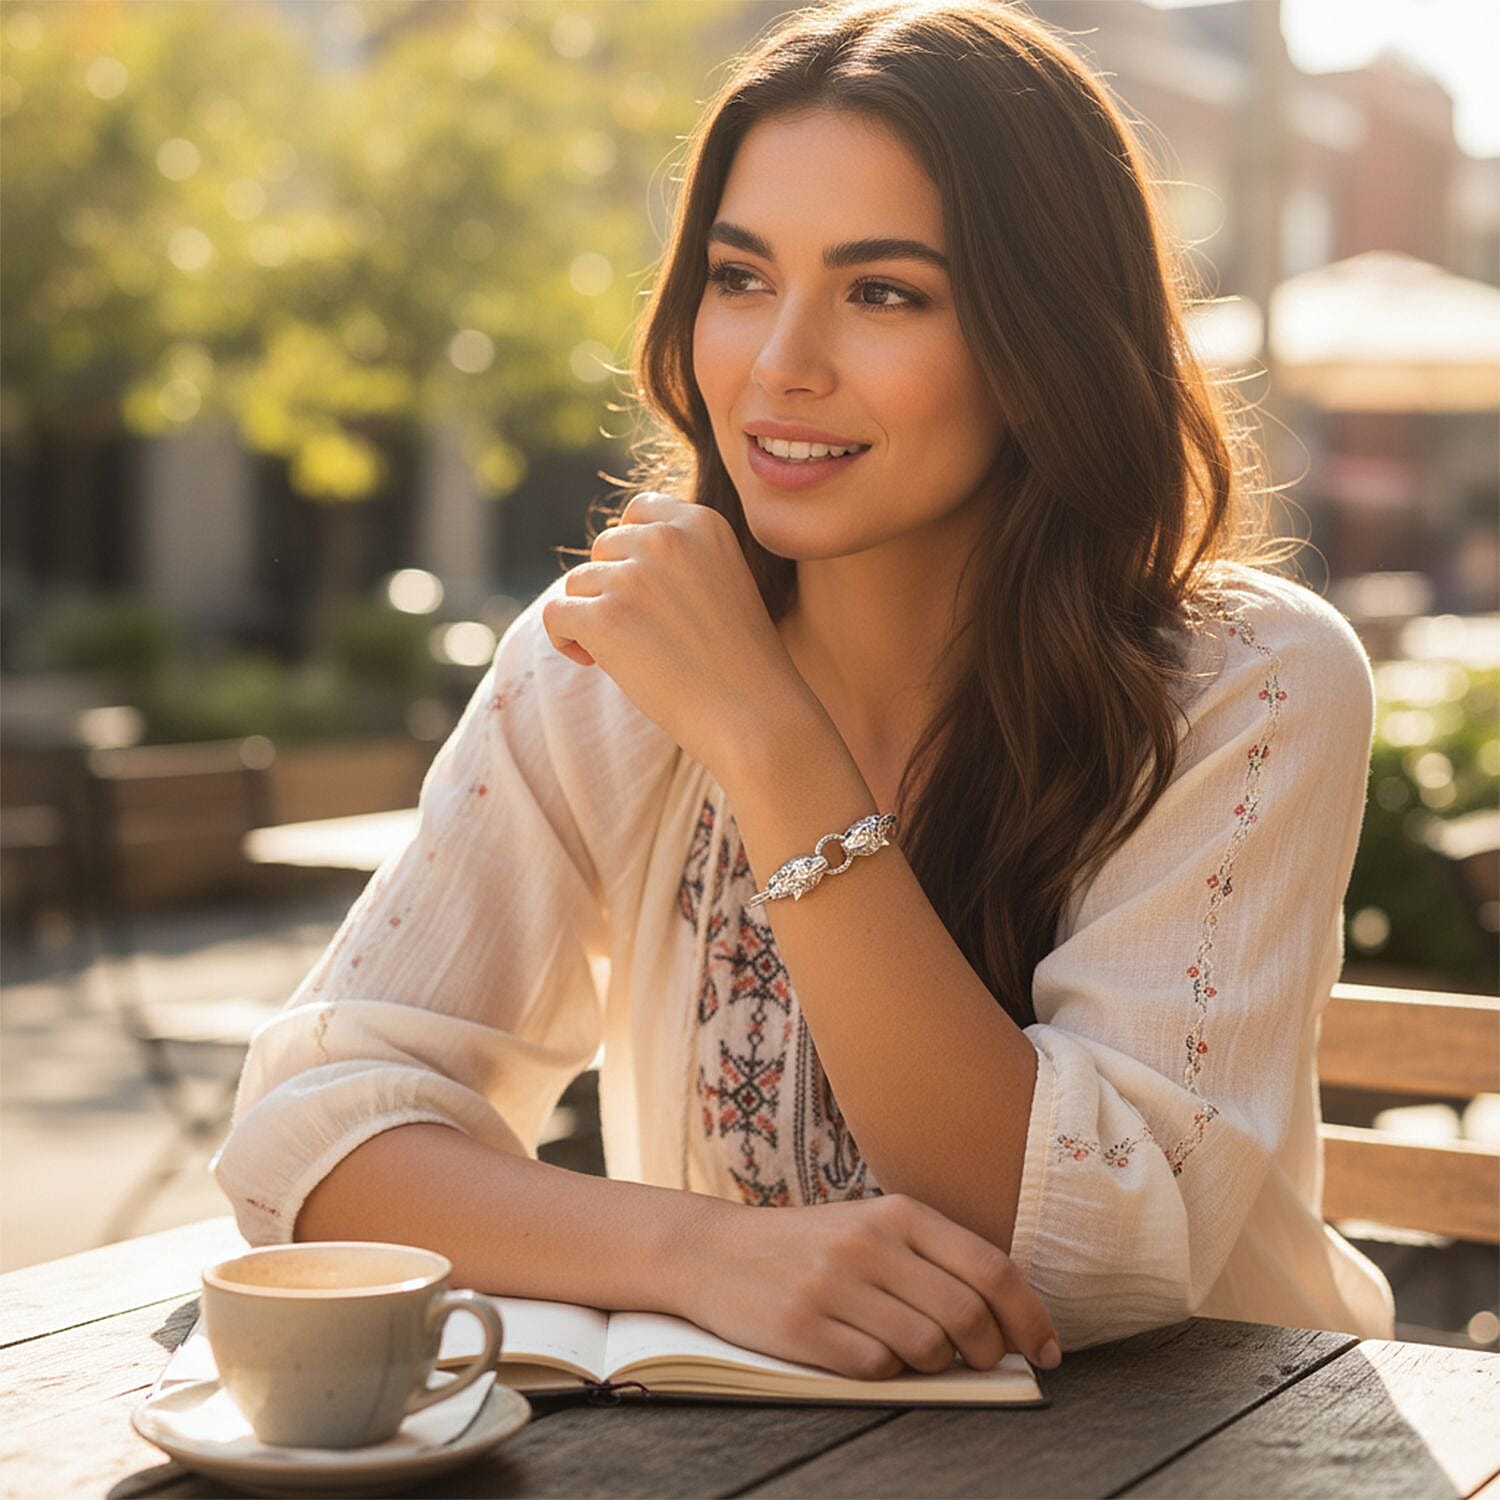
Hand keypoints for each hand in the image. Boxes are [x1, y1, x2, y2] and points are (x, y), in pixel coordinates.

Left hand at [540, 492, 816, 777]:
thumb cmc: (740, 663)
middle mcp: (666, 538)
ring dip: (592, 616)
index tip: (646, 594)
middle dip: (612, 588)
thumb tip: (610, 561)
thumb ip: (678, 560)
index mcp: (702, 522)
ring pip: (578, 584)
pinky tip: (591, 661)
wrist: (755, 717)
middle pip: (604, 548)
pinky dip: (564, 639)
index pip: (639, 512)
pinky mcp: (604, 618)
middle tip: (641, 635)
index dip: (632, 553)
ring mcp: (633, 577)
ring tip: (628, 655)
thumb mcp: (722, 583)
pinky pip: (556, 615)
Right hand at [682, 1193, 1060, 1379]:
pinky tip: (864, 1352)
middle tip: (986, 1363)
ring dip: (935, 1365)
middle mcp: (869, 1242)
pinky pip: (876, 1370)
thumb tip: (1010, 1320)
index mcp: (897, 1212)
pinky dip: (884, 1373)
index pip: (992, 1268)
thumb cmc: (810, 1245)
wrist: (714, 1251)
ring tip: (914, 1352)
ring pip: (927, 1348)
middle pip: (968, 1315)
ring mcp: (834, 1284)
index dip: (1031, 1317)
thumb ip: (935, 1260)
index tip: (1048, 1352)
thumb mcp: (872, 1228)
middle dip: (991, 1352)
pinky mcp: (803, 1327)